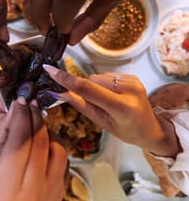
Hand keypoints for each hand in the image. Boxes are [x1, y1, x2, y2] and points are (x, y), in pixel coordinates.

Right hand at [0, 98, 67, 200]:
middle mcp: (33, 191)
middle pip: (41, 143)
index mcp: (7, 186)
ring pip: (58, 150)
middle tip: (31, 104)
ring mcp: (51, 194)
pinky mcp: (60, 193)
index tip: (22, 101)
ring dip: (49, 131)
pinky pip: (64, 162)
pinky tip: (45, 144)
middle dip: (36, 118)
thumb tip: (16, 111)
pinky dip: (55, 147)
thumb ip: (1, 137)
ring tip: (37, 126)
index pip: (21, 140)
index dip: (22, 116)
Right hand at [44, 65, 180, 157]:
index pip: (87, 88)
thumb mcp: (102, 123)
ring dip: (96, 87)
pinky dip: (105, 84)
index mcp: (121, 107)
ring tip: (108, 101)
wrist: (150, 128)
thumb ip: (81, 105)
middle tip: (97, 105)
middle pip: (91, 80)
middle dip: (86, 89)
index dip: (66, 79)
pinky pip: (107, 75)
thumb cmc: (125, 131)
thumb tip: (59, 92)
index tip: (49, 69)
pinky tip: (114, 95)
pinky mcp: (133, 76)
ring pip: (98, 76)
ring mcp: (133, 80)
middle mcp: (129, 89)